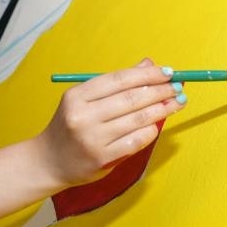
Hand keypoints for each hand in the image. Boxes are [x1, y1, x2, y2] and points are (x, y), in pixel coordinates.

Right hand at [37, 58, 184, 186]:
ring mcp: (92, 138)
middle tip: (178, 88)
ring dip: (162, 109)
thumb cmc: (70, 128)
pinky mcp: (101, 158)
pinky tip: (157, 124)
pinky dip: (150, 131)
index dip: (147, 74)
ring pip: (137, 119)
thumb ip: (115, 84)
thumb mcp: (84, 101)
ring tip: (176, 103)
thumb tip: (148, 65)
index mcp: (77, 96)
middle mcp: (83, 116)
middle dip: (160, 91)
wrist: (48, 161)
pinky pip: (135, 141)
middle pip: (131, 98)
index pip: (119, 79)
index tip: (168, 73)